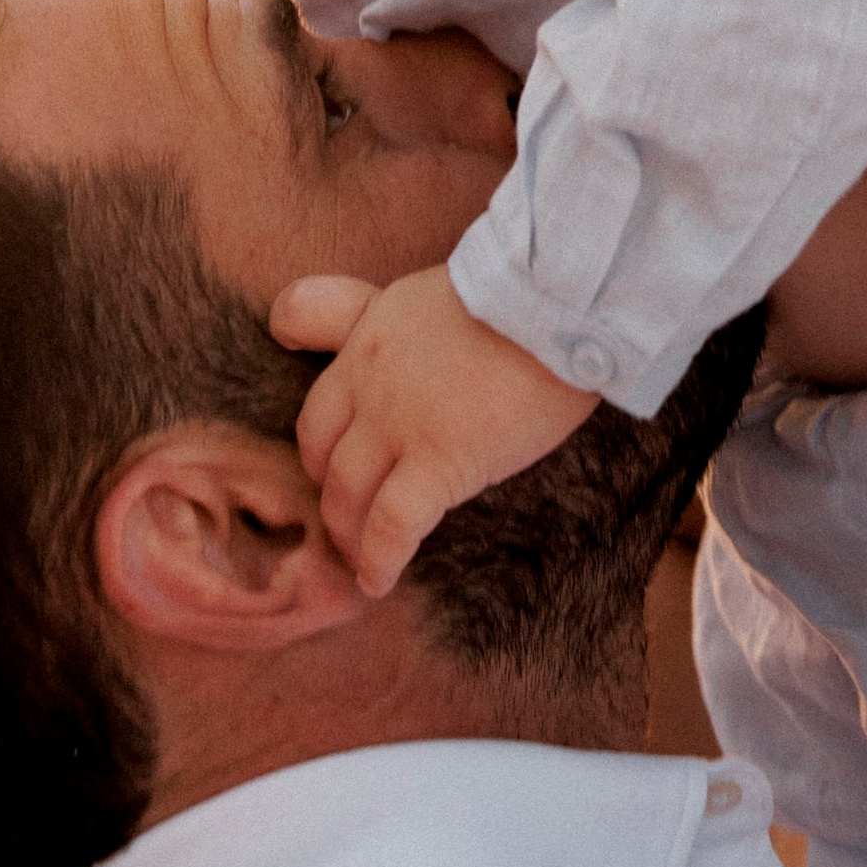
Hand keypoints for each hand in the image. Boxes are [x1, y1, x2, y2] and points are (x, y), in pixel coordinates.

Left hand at [268, 263, 598, 594]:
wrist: (557, 300)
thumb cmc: (527, 291)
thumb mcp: (449, 286)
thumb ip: (421, 324)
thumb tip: (445, 362)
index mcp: (373, 325)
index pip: (310, 360)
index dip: (316, 418)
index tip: (324, 442)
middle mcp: (369, 375)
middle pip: (319, 444)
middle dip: (327, 484)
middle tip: (347, 511)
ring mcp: (396, 422)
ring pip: (345, 493)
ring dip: (347, 533)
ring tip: (358, 557)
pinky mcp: (437, 462)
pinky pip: (390, 526)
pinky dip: (379, 561)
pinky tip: (379, 581)